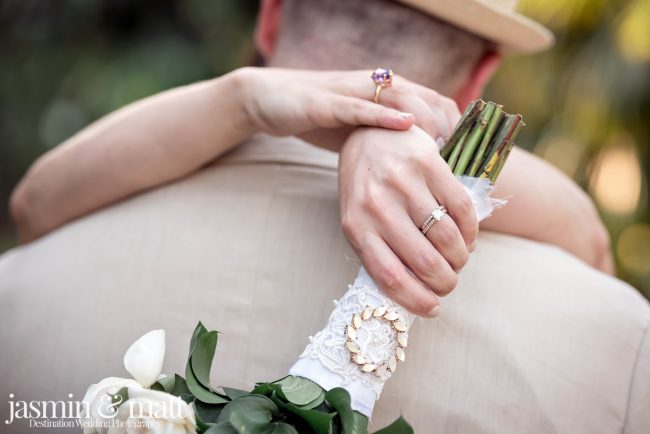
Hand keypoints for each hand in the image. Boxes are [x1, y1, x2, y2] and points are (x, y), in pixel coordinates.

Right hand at [237, 67, 459, 149]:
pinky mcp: (326, 102)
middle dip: (450, 125)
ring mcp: (351, 91)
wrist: (270, 99)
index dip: (457, 126)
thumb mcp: (361, 129)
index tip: (470, 155)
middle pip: (427, 97)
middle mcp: (375, 85)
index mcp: (386, 93)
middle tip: (464, 156)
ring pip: (400, 96)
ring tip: (444, 143)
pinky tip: (404, 125)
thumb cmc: (320, 118)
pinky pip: (359, 106)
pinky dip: (384, 114)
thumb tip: (418, 175)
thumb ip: (388, 142)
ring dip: (425, 119)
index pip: (434, 102)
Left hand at [339, 126, 477, 316]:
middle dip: (446, 282)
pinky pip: (461, 209)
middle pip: (424, 263)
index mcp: (356, 227)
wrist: (367, 135)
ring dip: (460, 258)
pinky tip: (467, 238)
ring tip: (458, 260)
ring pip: (447, 238)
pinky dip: (471, 231)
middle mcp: (377, 205)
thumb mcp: (360, 219)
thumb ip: (379, 250)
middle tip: (450, 283)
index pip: (390, 277)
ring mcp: (403, 183)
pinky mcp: (428, 163)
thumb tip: (414, 291)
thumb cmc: (365, 187)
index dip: (417, 300)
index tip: (433, 308)